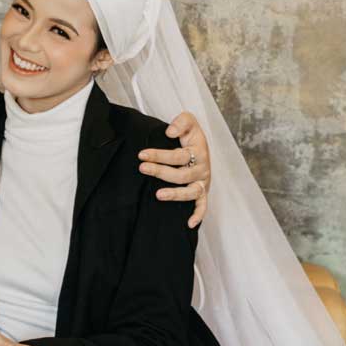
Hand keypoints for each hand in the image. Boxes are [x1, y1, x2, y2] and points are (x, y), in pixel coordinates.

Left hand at [137, 109, 210, 227]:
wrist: (199, 146)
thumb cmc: (190, 136)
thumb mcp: (188, 122)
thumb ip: (181, 122)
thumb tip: (170, 131)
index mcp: (199, 151)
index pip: (178, 156)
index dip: (159, 155)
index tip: (142, 155)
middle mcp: (202, 168)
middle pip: (181, 175)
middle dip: (160, 172)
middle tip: (142, 168)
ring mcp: (202, 182)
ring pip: (190, 192)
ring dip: (175, 194)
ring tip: (158, 195)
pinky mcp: (203, 192)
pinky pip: (203, 206)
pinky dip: (198, 215)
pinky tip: (189, 223)